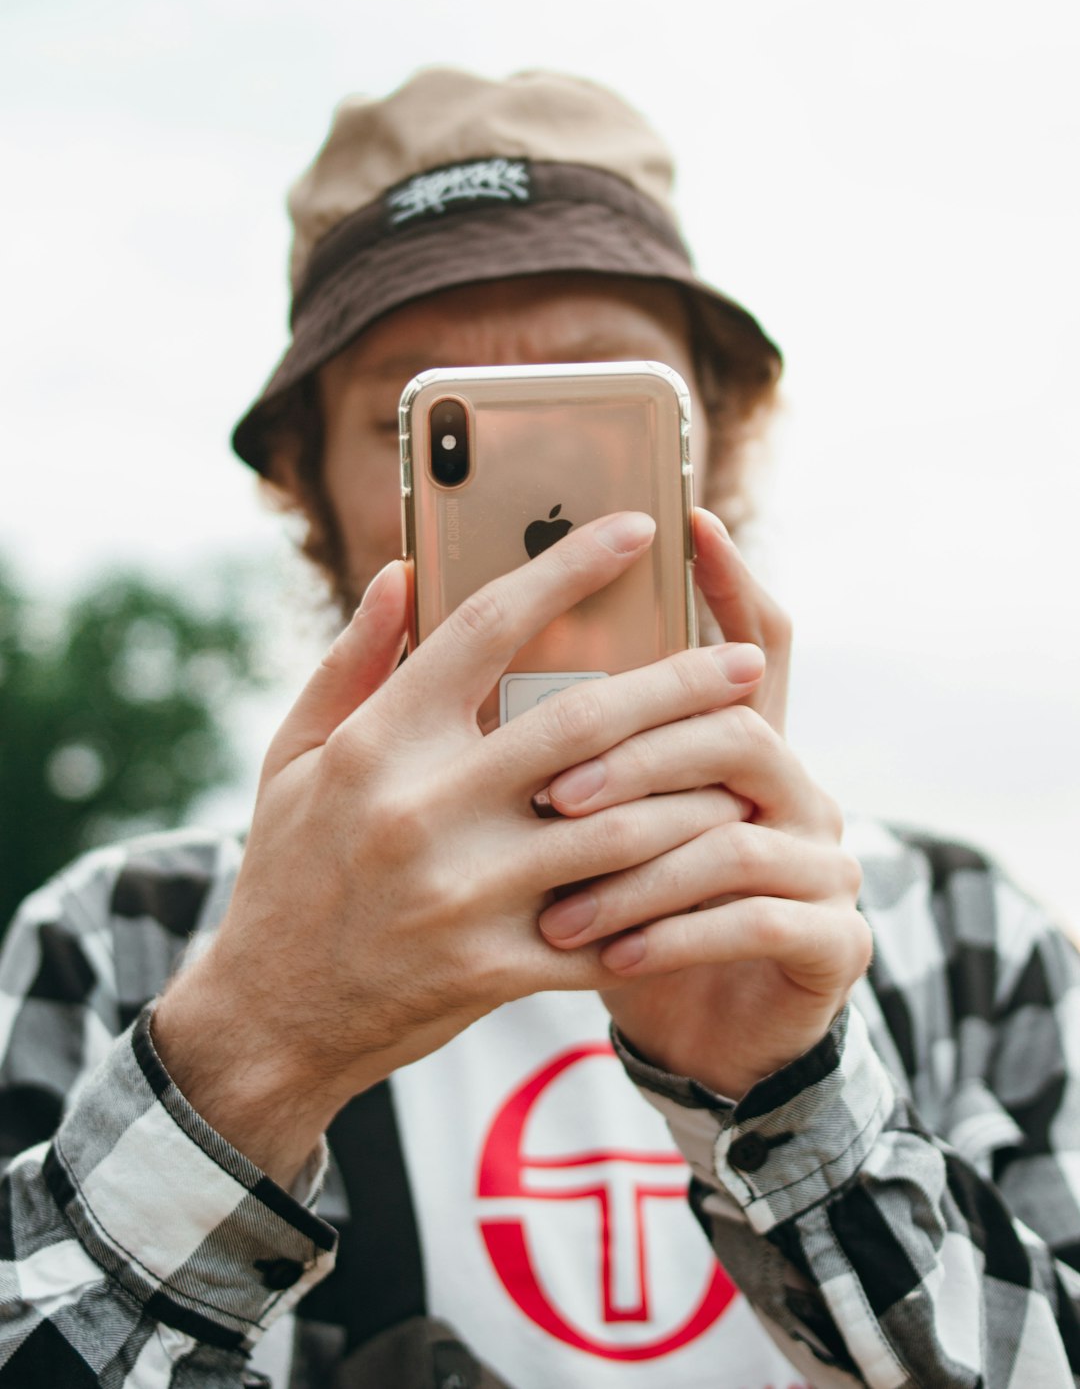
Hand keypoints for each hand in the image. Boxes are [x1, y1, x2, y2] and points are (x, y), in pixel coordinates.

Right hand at [153, 512, 761, 1181]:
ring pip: (619, 827)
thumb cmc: (289, 868)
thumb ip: (353, 660)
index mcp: (379, 740)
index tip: (637, 529)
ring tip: (747, 761)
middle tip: (743, 662)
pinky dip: (667, 892)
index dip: (571, 568)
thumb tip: (403, 571)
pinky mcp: (495, 968)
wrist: (271, 1017)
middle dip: (681, 684)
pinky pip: (610, 923)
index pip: (489, 625)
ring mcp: (464, 894)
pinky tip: (711, 863)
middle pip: (584, 723)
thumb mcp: (295, 754)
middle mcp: (424, 808)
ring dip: (695, 792)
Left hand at [538, 509, 871, 1100]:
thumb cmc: (616, 914)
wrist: (698, 1040)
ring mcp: (824, 860)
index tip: (687, 521)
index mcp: (738, 744)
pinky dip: (674, 936)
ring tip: (555, 910)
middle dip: (637, 754)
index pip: (755, 639)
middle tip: (551, 797)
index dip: (730, 579)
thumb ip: (546, 737)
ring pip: (735, 832)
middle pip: (732, 727)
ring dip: (636, 870)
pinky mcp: (835, 939)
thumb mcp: (583, 829)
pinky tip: (609, 958)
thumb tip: (449, 611)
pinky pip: (757, 919)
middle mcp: (794, 786)